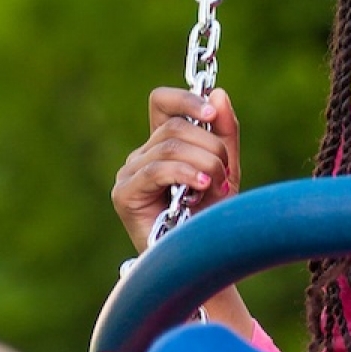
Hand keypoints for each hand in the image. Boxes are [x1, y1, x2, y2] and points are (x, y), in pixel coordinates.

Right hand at [113, 87, 241, 252]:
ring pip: (169, 146)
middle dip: (210, 146)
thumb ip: (224, 132)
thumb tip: (217, 94)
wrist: (203, 257)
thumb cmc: (212, 216)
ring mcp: (130, 174)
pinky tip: (201, 187)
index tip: (211, 114)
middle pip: (175, 126)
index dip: (186, 99)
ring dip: (204, 164)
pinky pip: (156, 170)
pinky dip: (185, 174)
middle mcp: (142, 155)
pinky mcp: (124, 194)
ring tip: (216, 188)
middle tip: (225, 176)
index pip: (162, 102)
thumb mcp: (225, 167)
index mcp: (164, 144)